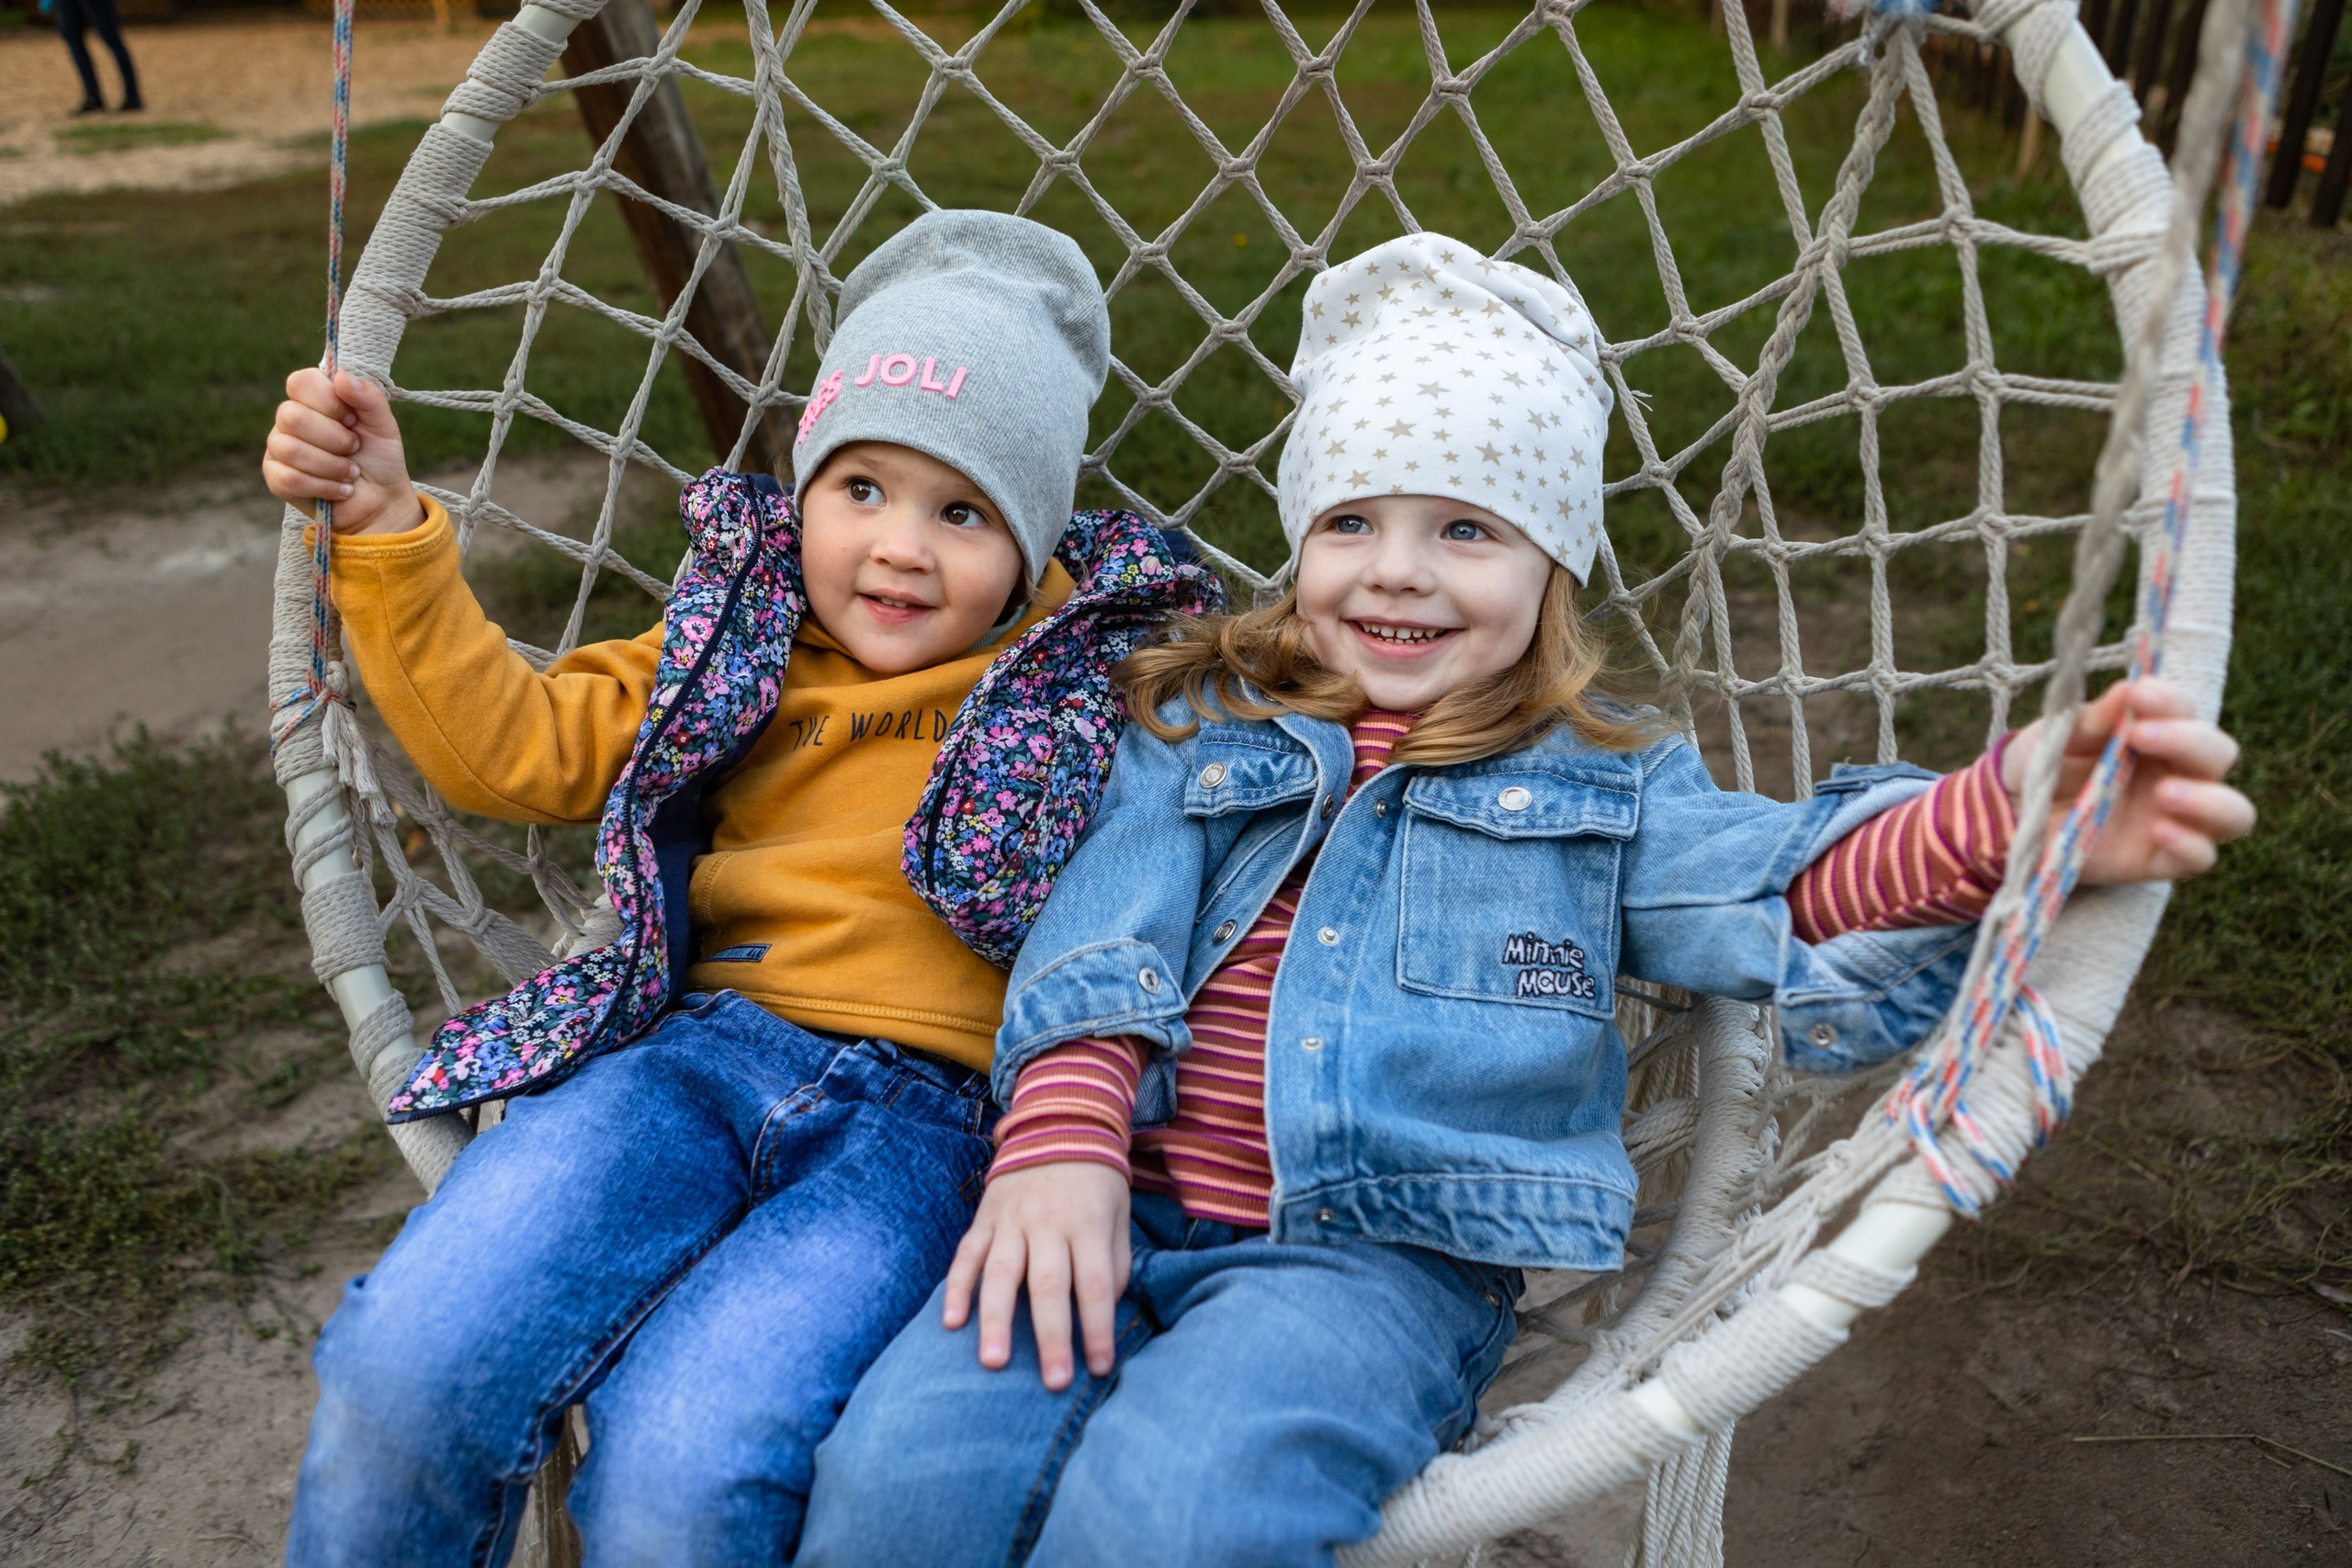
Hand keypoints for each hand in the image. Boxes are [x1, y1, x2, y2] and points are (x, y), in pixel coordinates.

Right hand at [262, 368, 423, 536]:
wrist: (381, 500)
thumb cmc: (379, 457)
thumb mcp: (383, 425)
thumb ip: (368, 397)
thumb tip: (341, 377)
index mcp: (313, 399)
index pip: (300, 382)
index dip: (328, 402)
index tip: (352, 419)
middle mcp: (290, 418)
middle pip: (292, 416)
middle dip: (334, 439)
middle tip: (354, 448)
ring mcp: (279, 447)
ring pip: (290, 449)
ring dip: (332, 466)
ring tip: (351, 473)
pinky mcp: (275, 477)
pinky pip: (289, 478)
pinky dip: (324, 487)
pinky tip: (340, 490)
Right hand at [943, 1161, 1130, 1390]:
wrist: (1059, 1124)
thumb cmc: (1096, 1184)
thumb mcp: (1119, 1216)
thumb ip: (1114, 1263)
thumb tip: (1103, 1310)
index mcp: (1087, 1225)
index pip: (1095, 1285)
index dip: (1098, 1329)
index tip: (1099, 1368)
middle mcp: (1048, 1224)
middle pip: (1049, 1286)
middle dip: (1051, 1337)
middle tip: (1053, 1381)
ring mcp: (1011, 1221)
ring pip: (1001, 1274)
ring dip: (996, 1321)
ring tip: (994, 1363)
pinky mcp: (984, 1219)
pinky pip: (966, 1256)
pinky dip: (956, 1288)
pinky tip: (951, 1322)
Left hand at [2000, 677, 2253, 883]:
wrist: (2011, 818)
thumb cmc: (2041, 766)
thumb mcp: (2053, 740)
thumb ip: (2089, 721)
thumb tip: (2126, 690)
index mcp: (2156, 733)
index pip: (2185, 710)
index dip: (2170, 701)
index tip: (2138, 696)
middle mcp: (2177, 773)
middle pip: (2219, 754)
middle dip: (2188, 741)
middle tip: (2140, 736)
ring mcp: (2175, 818)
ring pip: (2234, 812)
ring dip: (2208, 800)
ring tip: (2165, 792)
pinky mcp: (2161, 859)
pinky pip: (2201, 857)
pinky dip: (2190, 845)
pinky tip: (2159, 831)